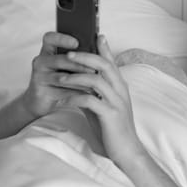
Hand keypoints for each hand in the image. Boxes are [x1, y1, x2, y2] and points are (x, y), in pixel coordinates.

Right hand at [21, 32, 94, 118]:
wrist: (46, 102)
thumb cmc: (64, 79)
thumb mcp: (72, 64)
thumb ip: (83, 52)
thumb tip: (101, 38)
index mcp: (49, 50)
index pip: (50, 38)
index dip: (61, 39)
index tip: (76, 43)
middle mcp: (41, 61)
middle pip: (60, 60)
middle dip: (80, 66)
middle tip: (95, 71)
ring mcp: (39, 76)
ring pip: (61, 78)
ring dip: (80, 81)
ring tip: (95, 85)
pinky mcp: (40, 92)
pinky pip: (61, 92)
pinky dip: (76, 94)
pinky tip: (87, 96)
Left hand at [58, 35, 144, 163]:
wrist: (126, 151)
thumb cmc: (112, 129)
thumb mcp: (103, 106)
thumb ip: (95, 92)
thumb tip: (79, 80)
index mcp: (120, 87)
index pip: (112, 62)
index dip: (104, 48)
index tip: (96, 35)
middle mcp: (121, 91)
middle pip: (104, 65)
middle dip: (85, 56)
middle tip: (68, 53)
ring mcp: (117, 102)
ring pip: (97, 80)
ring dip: (76, 76)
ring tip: (60, 77)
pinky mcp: (110, 115)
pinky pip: (90, 100)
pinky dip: (74, 97)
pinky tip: (62, 100)